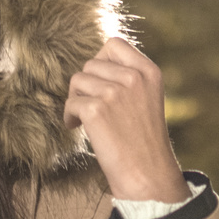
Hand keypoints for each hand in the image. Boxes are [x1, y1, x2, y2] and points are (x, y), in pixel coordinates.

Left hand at [63, 38, 187, 202]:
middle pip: (90, 64)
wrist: (147, 174)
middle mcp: (133, 77)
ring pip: (77, 81)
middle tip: (93, 107)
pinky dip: (70, 117)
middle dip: (87, 85)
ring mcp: (115, 92)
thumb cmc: (143, 141)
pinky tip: (78, 128)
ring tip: (87, 120)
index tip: (101, 83)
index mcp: (149, 72)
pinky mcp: (96, 109)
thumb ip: (129, 77)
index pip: (114, 44)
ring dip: (77, 100)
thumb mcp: (148, 98)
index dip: (101, 62)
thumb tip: (93, 64)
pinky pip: (70, 103)